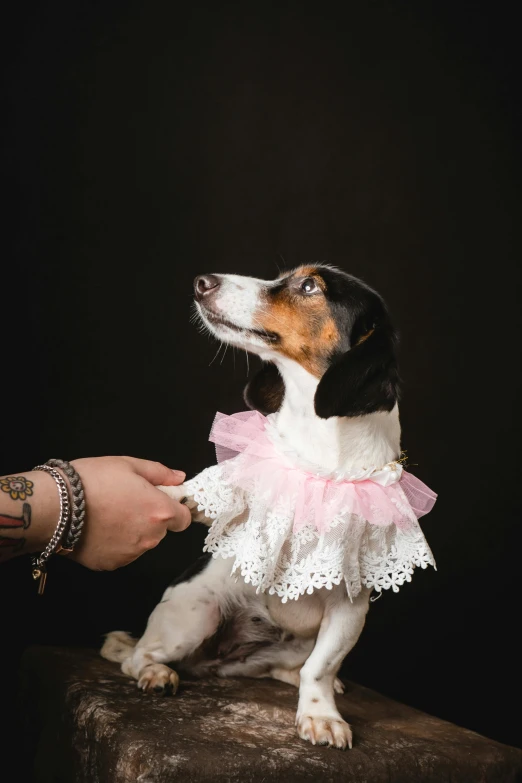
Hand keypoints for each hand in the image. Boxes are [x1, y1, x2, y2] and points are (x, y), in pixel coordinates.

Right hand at [66, 456, 191, 569]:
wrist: (56, 506)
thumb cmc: (94, 480)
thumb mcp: (128, 465)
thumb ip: (160, 473)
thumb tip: (179, 479)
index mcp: (159, 512)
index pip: (184, 519)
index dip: (175, 510)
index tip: (159, 501)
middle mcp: (150, 538)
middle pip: (161, 531)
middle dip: (149, 519)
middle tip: (126, 503)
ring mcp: (130, 554)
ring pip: (141, 543)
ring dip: (132, 532)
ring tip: (108, 515)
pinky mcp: (111, 564)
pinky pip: (121, 554)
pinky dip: (114, 544)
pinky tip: (98, 529)